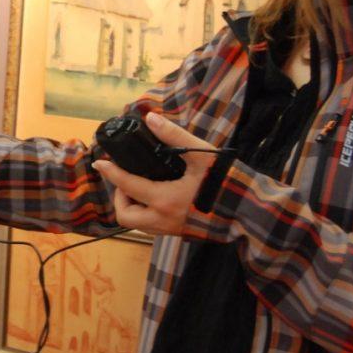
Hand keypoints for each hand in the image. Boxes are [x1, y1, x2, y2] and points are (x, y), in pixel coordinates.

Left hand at [92, 112, 216, 235]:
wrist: (252, 213)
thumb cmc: (228, 183)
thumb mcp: (201, 155)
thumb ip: (174, 136)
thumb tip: (151, 119)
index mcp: (165, 200)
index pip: (127, 185)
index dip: (111, 172)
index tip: (100, 162)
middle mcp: (164, 220)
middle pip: (125, 216)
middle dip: (119, 197)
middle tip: (128, 179)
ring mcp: (172, 230)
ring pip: (138, 224)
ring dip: (132, 207)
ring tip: (141, 186)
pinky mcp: (181, 233)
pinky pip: (152, 227)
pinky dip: (146, 213)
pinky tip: (157, 196)